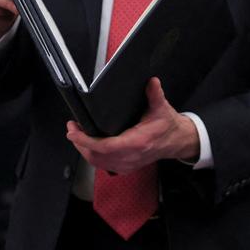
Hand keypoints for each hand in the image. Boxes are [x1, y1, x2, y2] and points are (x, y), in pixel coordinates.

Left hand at [65, 78, 199, 172]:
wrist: (176, 141)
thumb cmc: (167, 126)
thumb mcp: (162, 108)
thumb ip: (155, 94)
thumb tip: (152, 82)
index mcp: (138, 142)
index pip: (105, 146)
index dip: (86, 140)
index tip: (73, 131)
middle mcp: (131, 156)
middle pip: (96, 155)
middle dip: (80, 143)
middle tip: (72, 128)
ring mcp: (128, 164)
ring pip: (97, 162)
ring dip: (84, 150)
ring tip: (77, 136)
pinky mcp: (126, 167)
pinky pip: (103, 166)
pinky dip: (92, 157)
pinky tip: (88, 147)